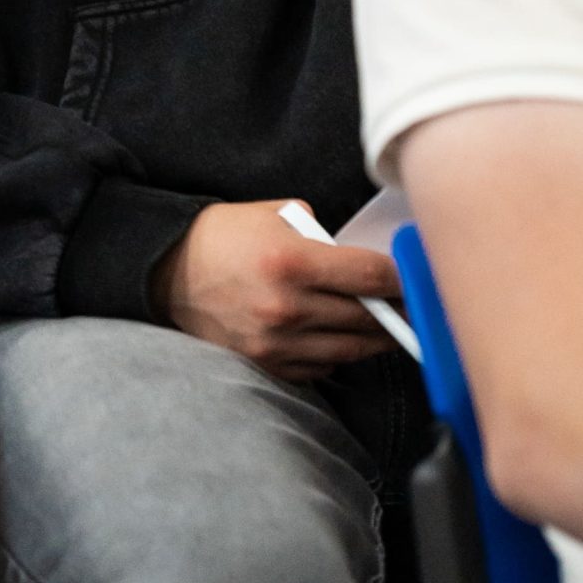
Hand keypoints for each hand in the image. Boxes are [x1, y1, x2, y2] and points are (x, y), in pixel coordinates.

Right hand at [151, 199, 402, 379]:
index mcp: (292, 261)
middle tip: (413, 304)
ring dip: (374, 338)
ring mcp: (277, 343)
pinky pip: (322, 367)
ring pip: (351, 349)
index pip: (371, 276)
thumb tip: (363, 261)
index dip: (401, 278)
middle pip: (368, 318)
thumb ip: (322, 237)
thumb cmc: (225, 236)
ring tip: (386, 324)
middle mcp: (287, 308)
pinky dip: (338, 354)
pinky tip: (341, 337)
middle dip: (396, 310)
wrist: (168, 271)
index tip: (414, 278)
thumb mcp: (275, 215)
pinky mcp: (267, 365)